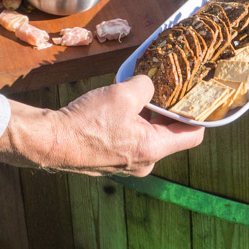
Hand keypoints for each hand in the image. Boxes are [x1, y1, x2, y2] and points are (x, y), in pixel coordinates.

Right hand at [0, 75, 203, 175]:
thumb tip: (150, 84)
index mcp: (153, 149)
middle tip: (166, 86)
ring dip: (146, 114)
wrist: (50, 142)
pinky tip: (118, 106)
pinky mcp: (111, 160)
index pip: (193, 136)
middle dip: (167, 110)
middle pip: (170, 133)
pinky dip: (130, 122)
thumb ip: (146, 85)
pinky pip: (130, 139)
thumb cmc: (87, 122)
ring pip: (148, 134)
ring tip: (137, 93)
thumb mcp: (123, 94)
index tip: (198, 96)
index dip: (199, 114)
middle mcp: (144, 163)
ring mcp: (127, 164)